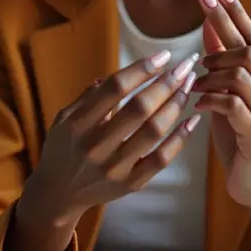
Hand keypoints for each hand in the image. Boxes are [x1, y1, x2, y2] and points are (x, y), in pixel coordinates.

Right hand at [20, 49, 200, 227]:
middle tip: (185, 66)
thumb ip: (88, 97)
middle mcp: (96, 146)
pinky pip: (161, 159)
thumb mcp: (63, 118)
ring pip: (154, 131)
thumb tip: (118, 75)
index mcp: (78, 124)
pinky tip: (192, 120)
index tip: (163, 56)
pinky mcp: (131, 184)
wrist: (59, 194)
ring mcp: (115, 167)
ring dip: (176, 104)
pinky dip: (180, 138)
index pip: (115, 88)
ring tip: (189, 86)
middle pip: (139, 108)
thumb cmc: (62, 148)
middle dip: (166, 83)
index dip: (141, 69)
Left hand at [190, 0, 250, 212]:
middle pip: (249, 48)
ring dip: (210, 73)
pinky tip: (197, 104)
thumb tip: (210, 22)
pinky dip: (209, 99)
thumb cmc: (242, 136)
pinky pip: (232, 104)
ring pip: (240, 73)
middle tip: (195, 12)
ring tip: (195, 83)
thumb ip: (225, 62)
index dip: (233, 8)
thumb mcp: (231, 94)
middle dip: (219, 27)